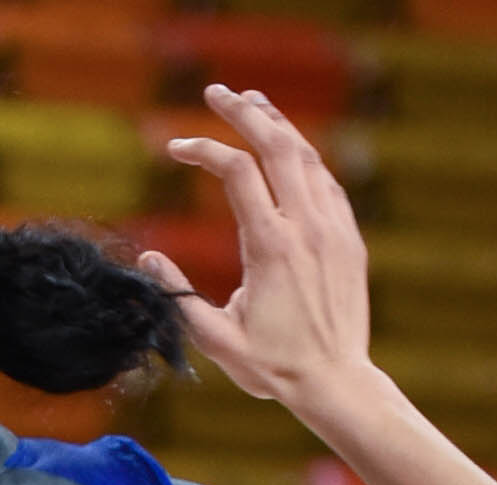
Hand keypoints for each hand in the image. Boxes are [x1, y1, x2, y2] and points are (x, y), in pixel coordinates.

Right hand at [142, 86, 373, 411]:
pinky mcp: (349, 235)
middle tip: (215, 92)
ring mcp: (333, 226)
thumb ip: (178, 296)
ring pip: (306, 154)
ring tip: (252, 104)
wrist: (335, 381)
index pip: (235, 171)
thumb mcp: (215, 340)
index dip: (202, 150)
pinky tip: (287, 150)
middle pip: (275, 143)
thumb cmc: (272, 368)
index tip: (174, 148)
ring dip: (277, 123)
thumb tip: (147, 260)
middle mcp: (306, 225)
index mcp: (271, 246)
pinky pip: (327, 179)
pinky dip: (302, 155)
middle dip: (243, 110)